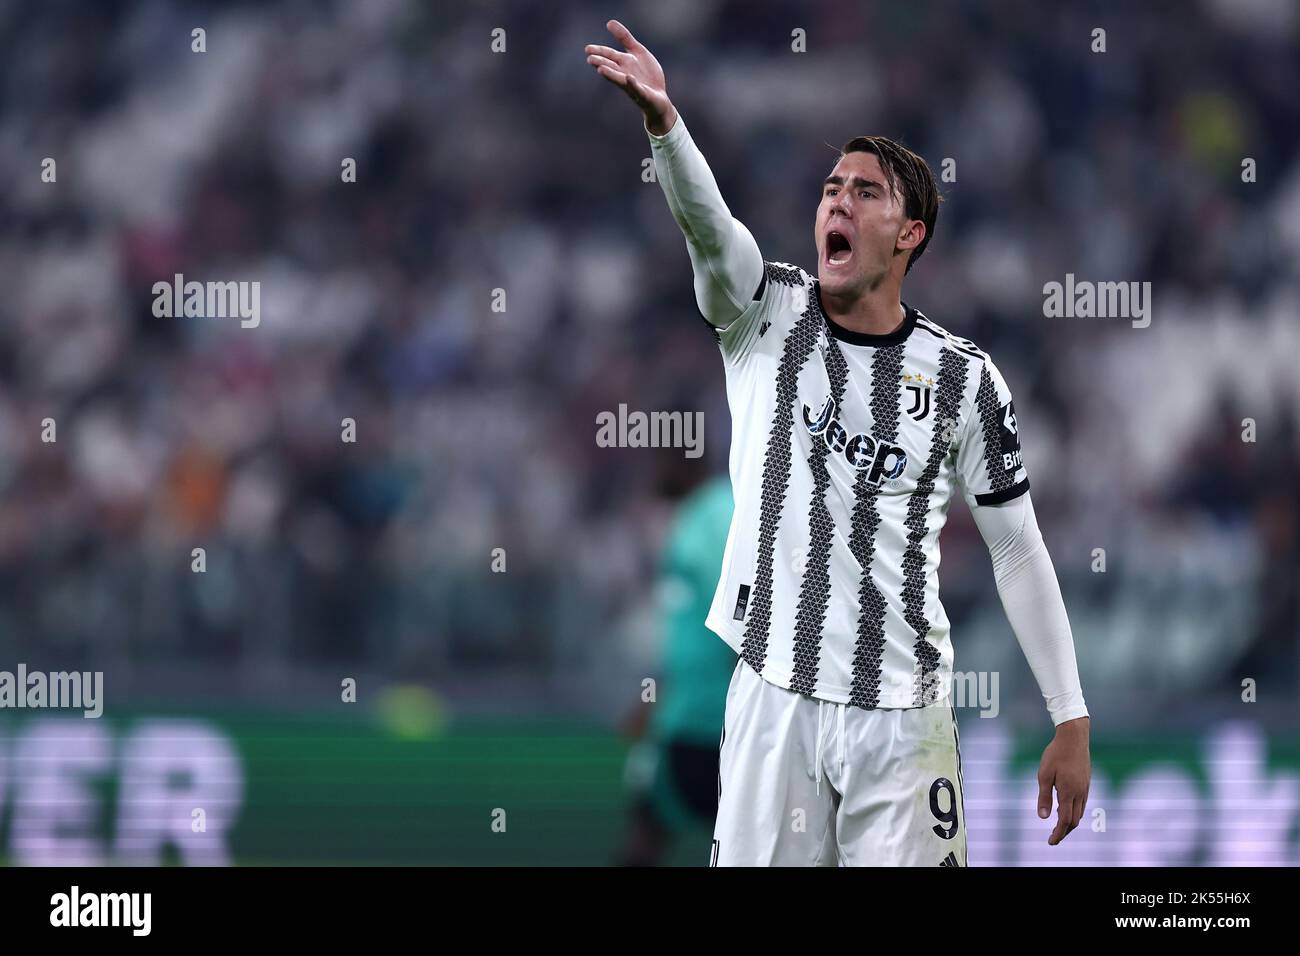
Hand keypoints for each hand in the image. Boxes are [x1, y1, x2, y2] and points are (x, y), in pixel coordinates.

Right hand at [584, 19, 676, 134]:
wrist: (659, 99)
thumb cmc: (647, 76)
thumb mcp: (637, 52)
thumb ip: (624, 38)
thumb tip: (609, 22)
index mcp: (624, 64)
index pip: (610, 56)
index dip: (599, 52)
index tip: (587, 49)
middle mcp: (625, 75)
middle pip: (612, 68)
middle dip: (601, 63)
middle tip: (590, 59)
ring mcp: (633, 86)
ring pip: (620, 80)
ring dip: (611, 75)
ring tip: (600, 69)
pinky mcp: (644, 95)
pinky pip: (638, 89)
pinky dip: (633, 84)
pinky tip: (629, 77)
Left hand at [1037, 716, 1090, 844]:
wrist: (1074, 737)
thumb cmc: (1056, 754)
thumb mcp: (1044, 774)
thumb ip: (1044, 797)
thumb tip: (1043, 817)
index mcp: (1068, 792)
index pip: (1065, 821)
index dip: (1058, 834)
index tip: (1051, 842)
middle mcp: (1080, 793)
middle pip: (1074, 821)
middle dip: (1064, 832)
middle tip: (1053, 838)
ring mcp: (1085, 788)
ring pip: (1080, 813)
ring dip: (1070, 822)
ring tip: (1058, 826)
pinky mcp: (1087, 782)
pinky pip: (1082, 803)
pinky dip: (1074, 812)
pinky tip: (1066, 809)